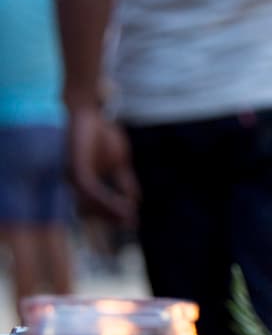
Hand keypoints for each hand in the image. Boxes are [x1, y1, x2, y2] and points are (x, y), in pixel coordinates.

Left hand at [67, 106, 138, 225]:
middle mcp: (72, 182)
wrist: (87, 110)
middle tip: (131, 224)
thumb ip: (124, 181)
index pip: (95, 206)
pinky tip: (124, 204)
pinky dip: (108, 200)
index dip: (113, 216)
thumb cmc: (100, 132)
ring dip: (112, 212)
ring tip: (130, 217)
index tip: (132, 223)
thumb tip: (137, 200)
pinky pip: (92, 191)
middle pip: (91, 209)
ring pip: (91, 203)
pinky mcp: (76, 168)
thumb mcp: (119, 161)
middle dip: (112, 218)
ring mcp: (72, 176)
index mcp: (81, 181)